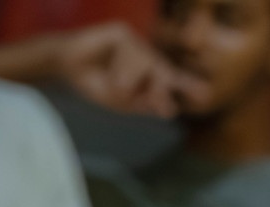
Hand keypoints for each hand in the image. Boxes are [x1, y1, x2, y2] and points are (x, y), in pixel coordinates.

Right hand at [52, 21, 203, 116]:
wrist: (65, 67)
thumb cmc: (94, 83)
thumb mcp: (121, 101)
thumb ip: (145, 104)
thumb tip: (171, 110)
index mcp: (148, 76)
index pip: (171, 82)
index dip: (187, 86)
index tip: (204, 94)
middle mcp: (145, 58)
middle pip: (162, 72)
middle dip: (162, 89)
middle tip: (165, 107)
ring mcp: (135, 44)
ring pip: (146, 64)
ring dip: (129, 82)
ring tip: (114, 87)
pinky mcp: (122, 32)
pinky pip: (130, 51)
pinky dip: (120, 68)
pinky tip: (109, 73)